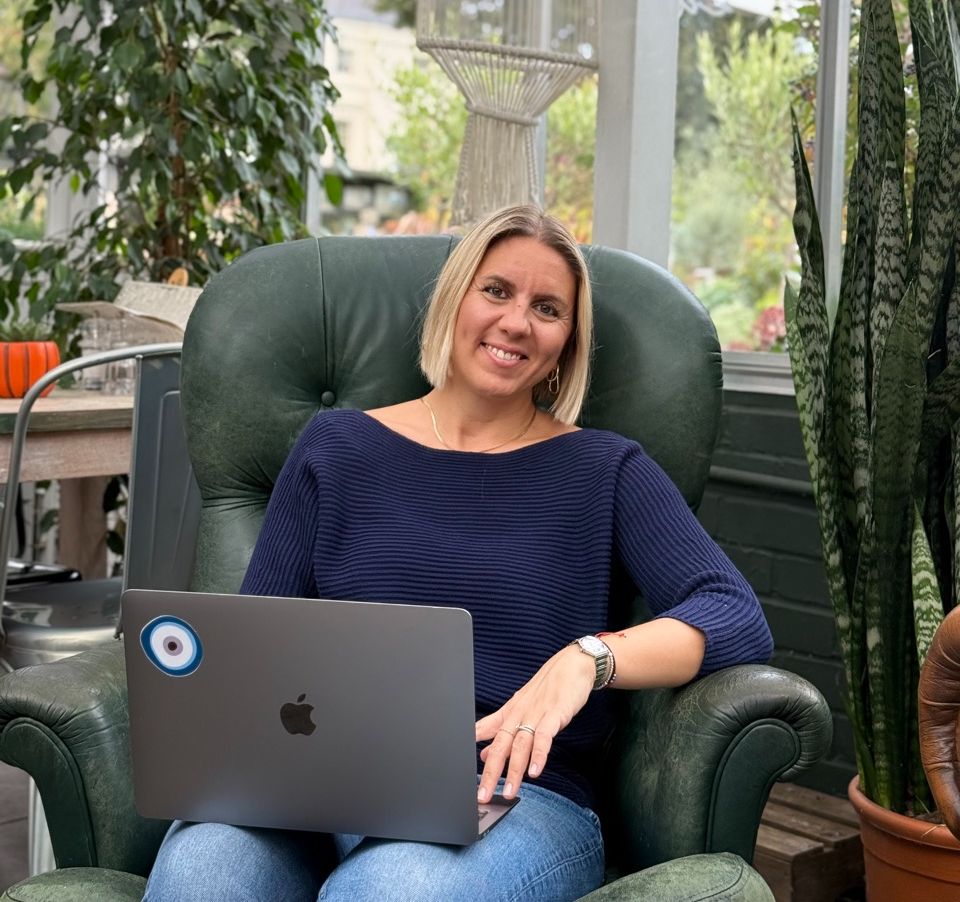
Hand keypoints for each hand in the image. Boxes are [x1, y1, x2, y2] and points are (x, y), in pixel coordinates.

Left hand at [474, 644, 594, 802]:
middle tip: (483, 795)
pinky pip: (545, 737)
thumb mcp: (520, 707)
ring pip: (521, 745)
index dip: (474, 754)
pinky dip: (539, 755)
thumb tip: (484, 752)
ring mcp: (537, 715)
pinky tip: (535, 771)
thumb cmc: (547, 687)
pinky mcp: (555, 715)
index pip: (487, 736)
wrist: (572, 665)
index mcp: (509, 713)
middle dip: (491, 772)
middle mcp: (519, 714)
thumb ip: (501, 729)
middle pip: (501, 745)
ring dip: (514, 770)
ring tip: (509, 791)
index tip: (462, 773)